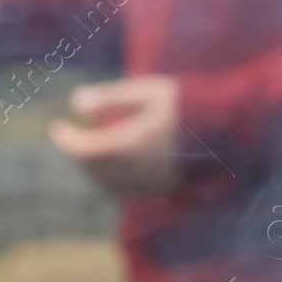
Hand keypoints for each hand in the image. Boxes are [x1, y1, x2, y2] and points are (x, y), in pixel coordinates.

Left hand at [49, 76, 179, 195]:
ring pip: (106, 183)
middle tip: (72, 134)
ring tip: (92, 147)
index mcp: (127, 144)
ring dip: (94, 168)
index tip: (56, 127)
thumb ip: (110, 97)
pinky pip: (125, 190)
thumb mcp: (146, 91)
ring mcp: (147, 183)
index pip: (82, 149)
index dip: (65, 139)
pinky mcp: (160, 190)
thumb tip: (74, 102)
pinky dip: (111, 178)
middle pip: (92, 168)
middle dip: (79, 152)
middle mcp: (134, 169)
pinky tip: (115, 163)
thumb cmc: (184, 103)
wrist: (226, 130)